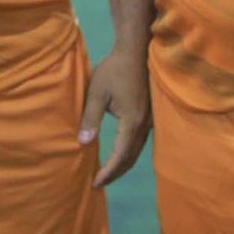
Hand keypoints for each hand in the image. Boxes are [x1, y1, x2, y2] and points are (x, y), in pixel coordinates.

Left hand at [77, 45, 150, 187]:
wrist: (137, 50)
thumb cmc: (114, 69)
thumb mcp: (96, 92)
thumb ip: (90, 118)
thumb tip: (82, 144)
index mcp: (132, 122)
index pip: (120, 156)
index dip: (108, 172)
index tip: (95, 183)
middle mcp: (145, 126)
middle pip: (131, 158)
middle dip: (115, 172)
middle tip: (99, 182)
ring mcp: (151, 121)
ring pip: (137, 151)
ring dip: (122, 164)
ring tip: (107, 172)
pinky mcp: (150, 115)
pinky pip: (140, 142)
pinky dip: (129, 153)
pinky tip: (120, 153)